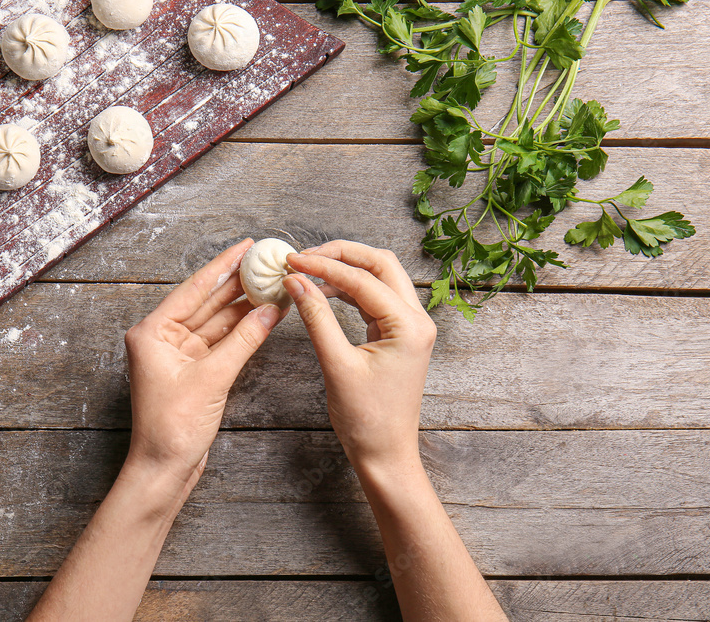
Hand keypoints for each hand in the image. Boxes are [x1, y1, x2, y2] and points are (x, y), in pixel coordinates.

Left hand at [124, 238, 284, 485]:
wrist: (164, 470)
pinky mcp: (192, 372)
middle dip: (237, 285)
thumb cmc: (172, 429)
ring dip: (243, 308)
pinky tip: (263, 317)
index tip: (245, 246)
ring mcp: (178, 355)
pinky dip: (241, 332)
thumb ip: (244, 342)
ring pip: (216, 323)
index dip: (222, 266)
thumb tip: (269, 311)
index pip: (194, 289)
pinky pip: (220, 343)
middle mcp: (162, 339)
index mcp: (152, 332)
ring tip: (273, 287)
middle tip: (266, 264)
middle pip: (206, 303)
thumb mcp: (212, 379)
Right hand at [282, 241, 435, 469]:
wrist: (385, 454)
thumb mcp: (337, 366)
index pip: (363, 279)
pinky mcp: (397, 334)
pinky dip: (348, 289)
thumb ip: (317, 318)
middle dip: (341, 254)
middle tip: (303, 256)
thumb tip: (297, 281)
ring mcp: (409, 326)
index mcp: (409, 326)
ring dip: (344, 269)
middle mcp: (417, 320)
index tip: (292, 261)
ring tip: (307, 271)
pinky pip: (373, 298)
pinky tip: (322, 290)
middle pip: (380, 264)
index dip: (325, 265)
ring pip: (379, 277)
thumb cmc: (367, 420)